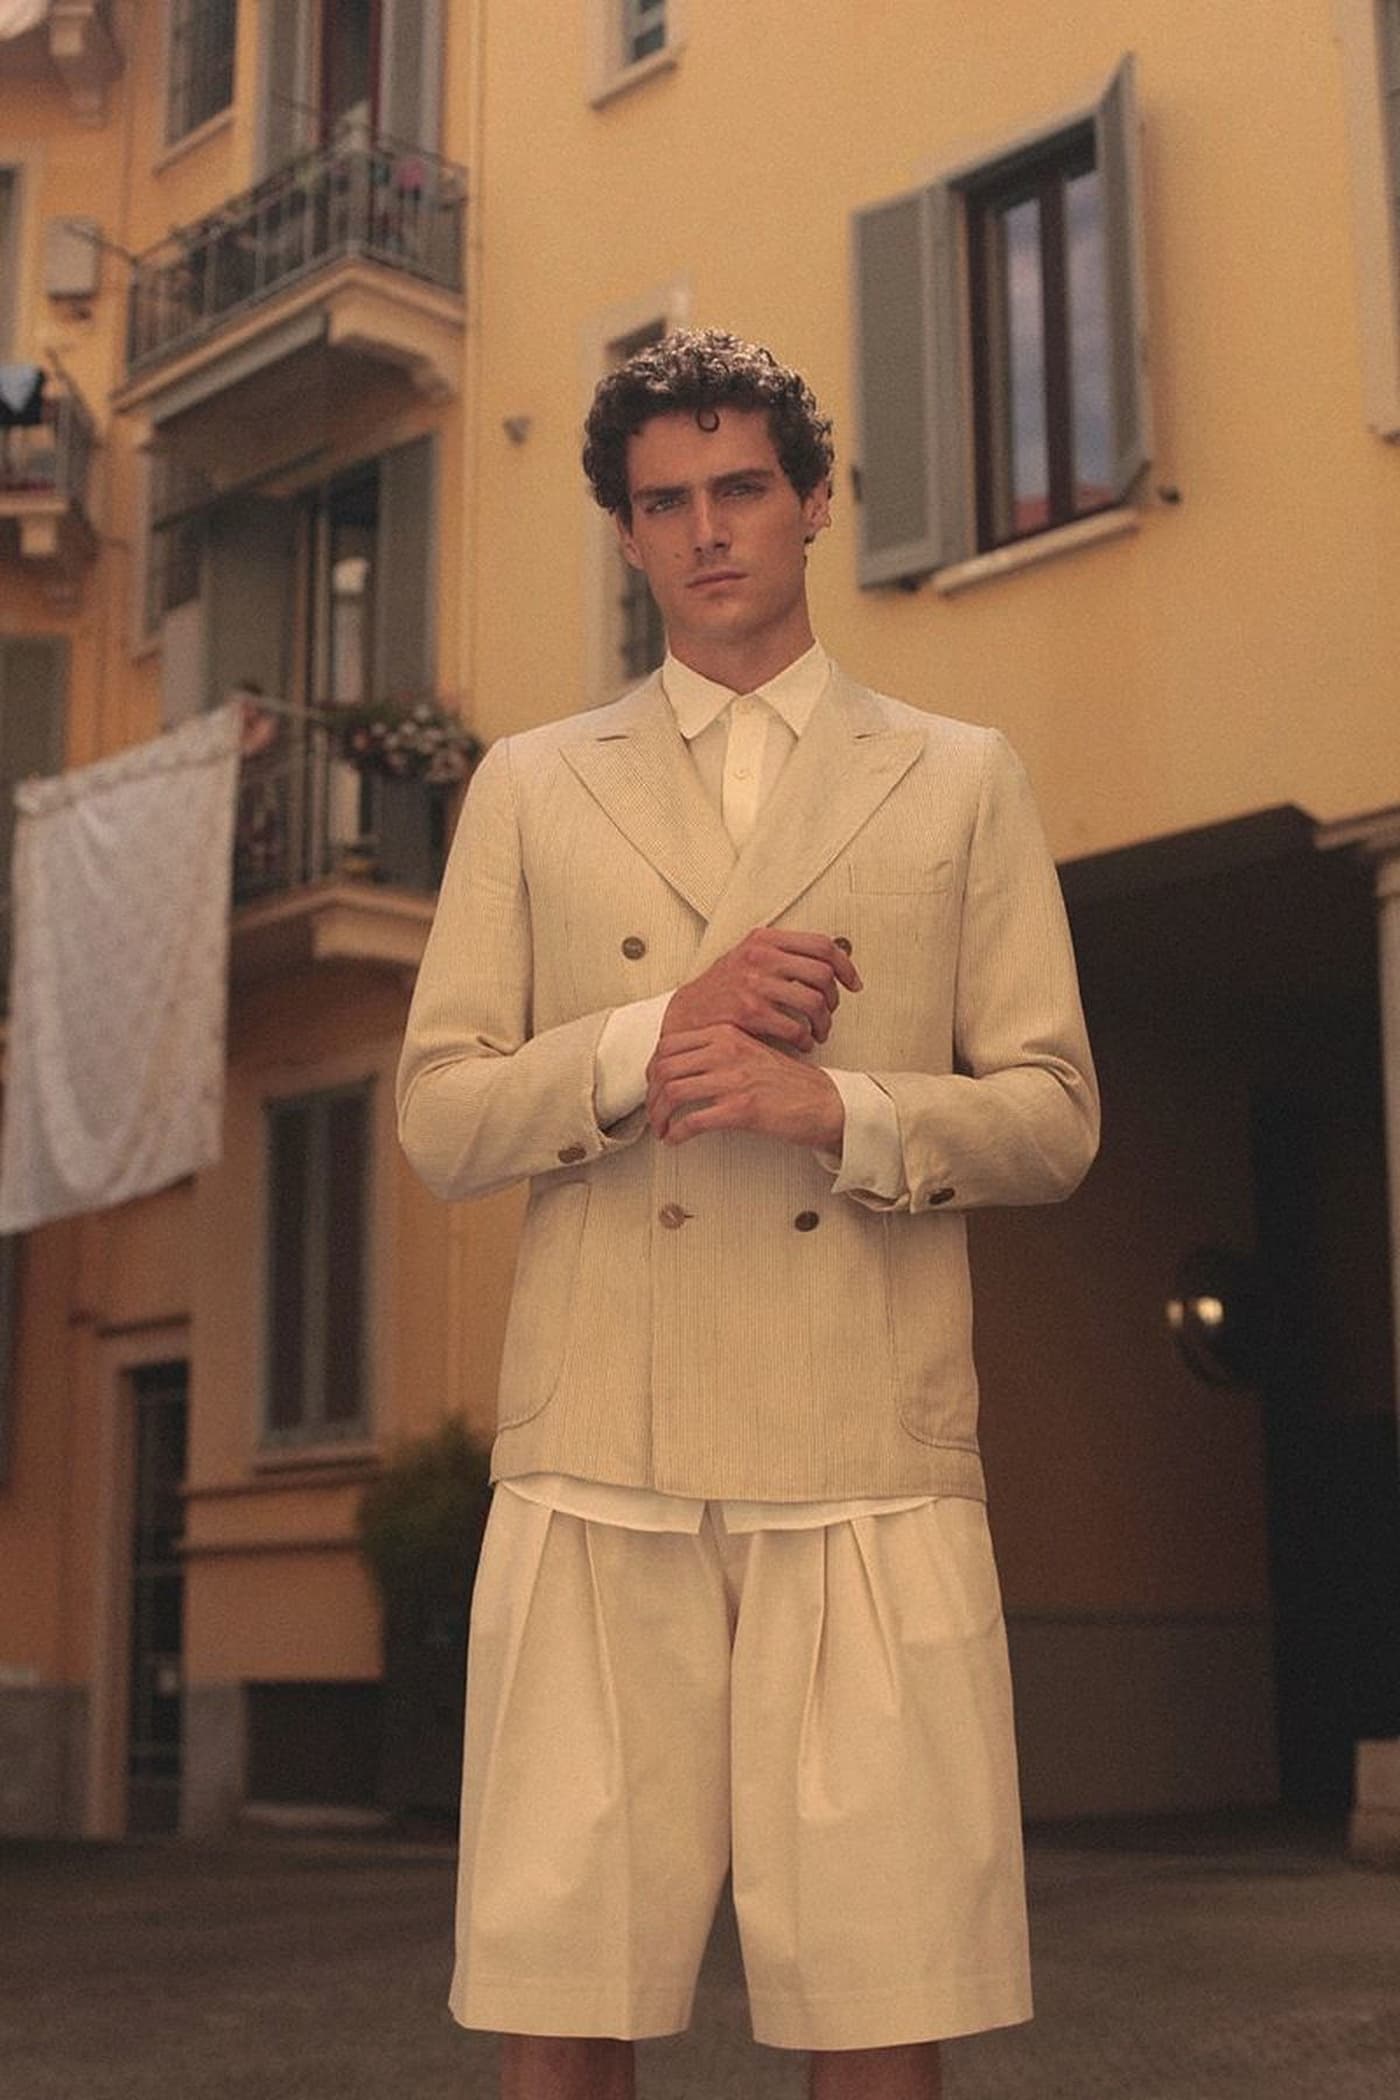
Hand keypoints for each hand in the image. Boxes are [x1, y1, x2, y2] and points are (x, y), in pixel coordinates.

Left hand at [646, 1024, 845, 1149]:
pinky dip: (677, 1133)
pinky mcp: (741, 1109)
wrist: (824, 1103)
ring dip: (659, 1116)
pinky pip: (693, 1121)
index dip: (652, 1069)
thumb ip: (718, 1053)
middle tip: (652, 1112)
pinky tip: (675, 1140)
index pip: (669, 1044)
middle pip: (665, 1067)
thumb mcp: (750, 1053)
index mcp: (727, 1034)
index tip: (652, 1087)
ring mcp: (734, 1079)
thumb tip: (680, 1069)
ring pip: (674, 1093)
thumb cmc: (789, 1084)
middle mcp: (727, 1051)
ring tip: (660, 1128)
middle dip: (651, 1095)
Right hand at [661, 929, 860, 1052]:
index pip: (821, 944)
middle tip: (830, 1013)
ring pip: (813, 1001)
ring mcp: (754, 983)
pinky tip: (802, 1044)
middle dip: (834, 999)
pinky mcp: (749, 1011)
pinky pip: (795, 1027)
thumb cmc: (721, 990)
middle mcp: (760, 956)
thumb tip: (828, 964)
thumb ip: (783, 956)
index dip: (845, 966)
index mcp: (764, 939)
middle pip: (822, 973)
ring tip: (819, 1032)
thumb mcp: (749, 958)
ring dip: (824, 1023)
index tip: (852, 983)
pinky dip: (805, 1039)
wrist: (685, 1014)